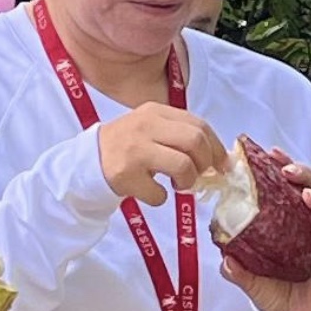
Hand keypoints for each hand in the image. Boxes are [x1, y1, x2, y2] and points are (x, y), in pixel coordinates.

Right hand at [95, 102, 225, 205]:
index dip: (216, 147)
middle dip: (204, 163)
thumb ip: (181, 135)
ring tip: (178, 185)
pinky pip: (159, 193)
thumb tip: (220, 159)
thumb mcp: (152, 129)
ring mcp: (135, 149)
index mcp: (156, 112)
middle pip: (195, 140)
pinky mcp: (125, 174)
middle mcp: (145, 126)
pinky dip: (161, 198)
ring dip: (187, 181)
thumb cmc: (128, 147)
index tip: (222, 165)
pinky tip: (152, 192)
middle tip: (198, 175)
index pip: (199, 124)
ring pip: (183, 165)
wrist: (89, 161)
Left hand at [217, 155, 310, 310]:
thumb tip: (224, 259)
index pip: (287, 187)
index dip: (282, 167)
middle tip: (288, 171)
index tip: (272, 153)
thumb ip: (238, 270)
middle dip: (303, 175)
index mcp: (287, 222)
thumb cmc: (275, 291)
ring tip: (308, 197)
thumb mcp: (251, 280)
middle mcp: (307, 227)